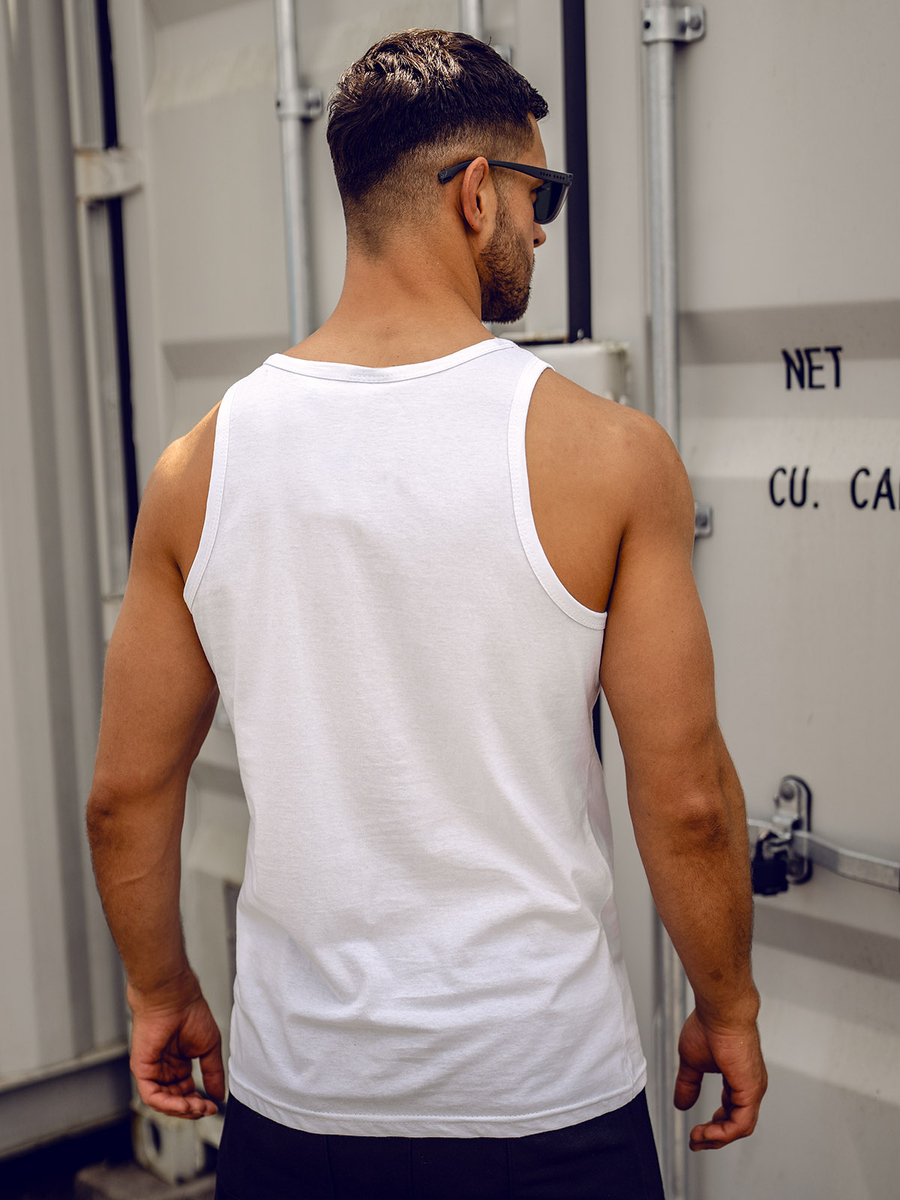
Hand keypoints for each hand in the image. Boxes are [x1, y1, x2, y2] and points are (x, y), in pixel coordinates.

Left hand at [127, 976, 224, 1118]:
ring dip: (182, 1109)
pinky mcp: (141, 1069)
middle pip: (176, 1101)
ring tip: (197, 1107)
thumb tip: (218, 1095)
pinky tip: (183, 1104)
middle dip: (192, 1109)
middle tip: (206, 1108)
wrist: (175, 998)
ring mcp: (152, 1070)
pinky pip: (152, 1096)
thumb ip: (213, 1073)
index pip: (186, 1093)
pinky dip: (168, 1104)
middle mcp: (165, 1069)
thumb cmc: (191, 1012)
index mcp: (179, 1063)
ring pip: (164, 1102)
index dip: (199, 1103)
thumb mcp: (209, 1048)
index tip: (213, 1105)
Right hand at [674, 1008, 766, 1150]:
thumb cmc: (709, 1026)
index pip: (730, 1111)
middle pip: (736, 1124)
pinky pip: (741, 1123)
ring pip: (740, 1127)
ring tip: (697, 1139)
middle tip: (694, 1142)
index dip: (713, 1125)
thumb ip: (689, 1084)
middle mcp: (748, 1086)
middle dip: (713, 1137)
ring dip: (717, 1138)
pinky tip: (707, 1133)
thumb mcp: (692, 1062)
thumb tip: (681, 1104)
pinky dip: (723, 1132)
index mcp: (738, 1078)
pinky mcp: (751, 1090)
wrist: (720, 1011)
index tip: (695, 1132)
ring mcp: (752, 1089)